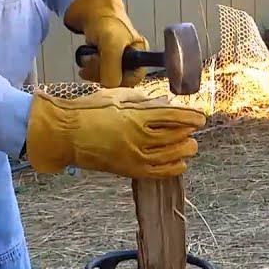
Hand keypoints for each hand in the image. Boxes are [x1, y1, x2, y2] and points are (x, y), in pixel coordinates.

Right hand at [26, 89, 205, 178]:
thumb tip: (167, 105)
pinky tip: (181, 164)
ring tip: (191, 146)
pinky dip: (172, 168)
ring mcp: (133, 156)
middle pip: (174, 137)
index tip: (201, 118)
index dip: (191, 117)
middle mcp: (138, 137)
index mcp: (136, 115)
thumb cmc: (91, 110)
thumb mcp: (119, 96)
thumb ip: (145, 101)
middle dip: (188, 134)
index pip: (173, 117)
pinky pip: (157, 172)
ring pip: (169, 156)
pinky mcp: (128, 169)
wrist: (67, 133)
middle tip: (194, 131)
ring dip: (184, 151)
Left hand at [64, 0, 146, 87]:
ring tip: (88, 56)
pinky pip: (96, 71)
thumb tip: (111, 86)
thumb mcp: (111, 44)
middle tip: (92, 61)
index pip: (135, 78)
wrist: (86, 6)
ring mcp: (115, 58)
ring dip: (93, 69)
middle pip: (117, 79)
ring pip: (104, 76)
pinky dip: (88, 66)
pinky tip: (86, 57)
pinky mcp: (102, 57)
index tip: (107, 76)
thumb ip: (112, 67)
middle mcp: (130, 57)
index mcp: (140, 53)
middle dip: (102, 73)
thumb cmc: (104, 19)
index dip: (120, 80)